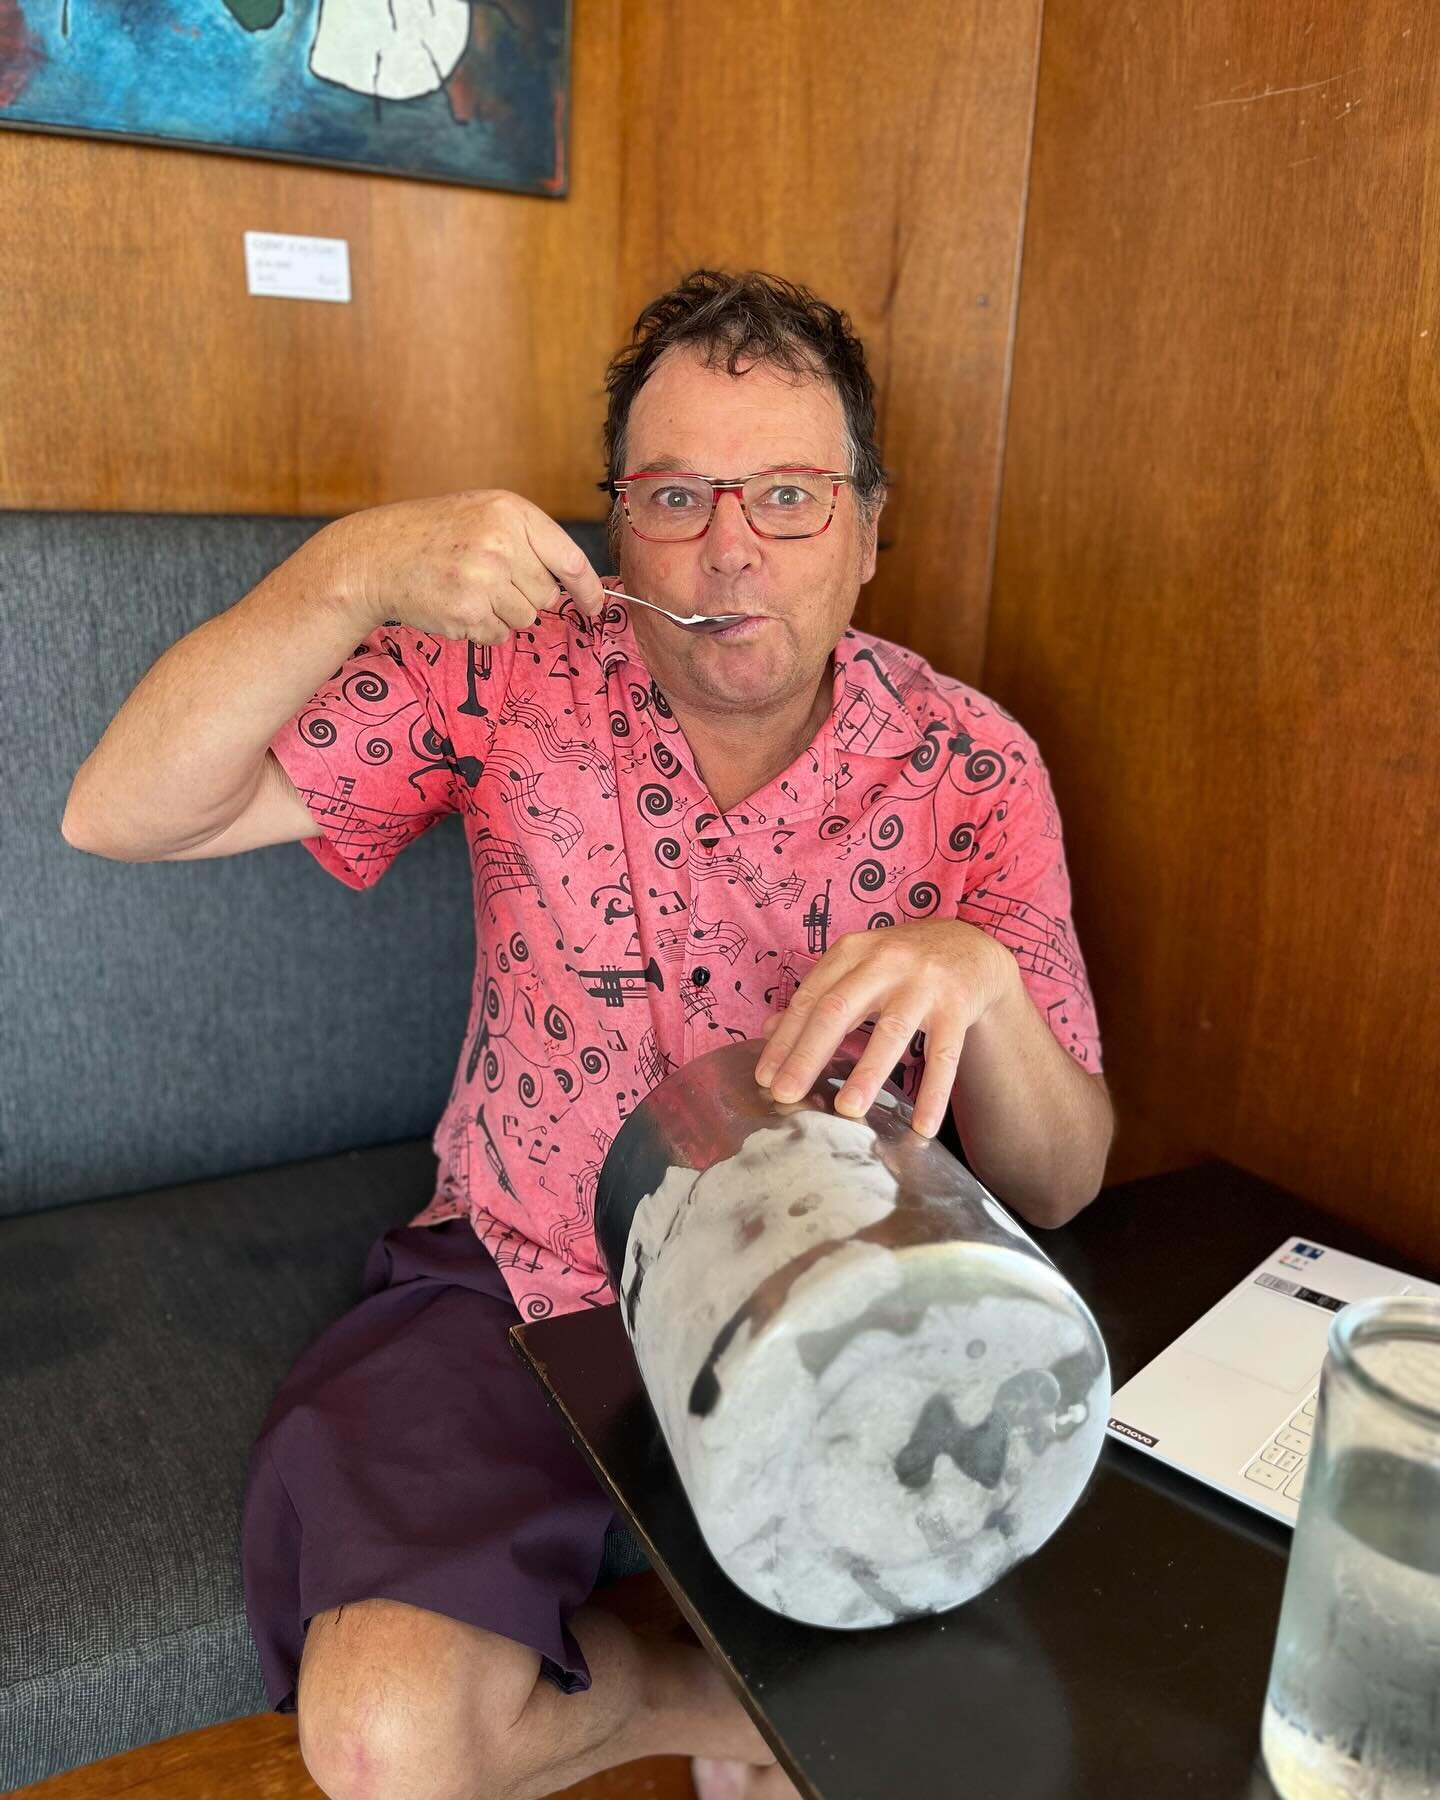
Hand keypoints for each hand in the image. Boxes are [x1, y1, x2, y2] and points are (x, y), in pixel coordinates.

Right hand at [323, 489, 607, 643]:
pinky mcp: (468, 611)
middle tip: (489, 579)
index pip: (570, 560)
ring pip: (525, 619)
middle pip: (547, 596)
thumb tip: (574, 586)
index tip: (594, 606)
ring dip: (503, 614)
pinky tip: (457, 605)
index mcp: (511, 512)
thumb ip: (529, 540)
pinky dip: (482, 628)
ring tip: (470, 590)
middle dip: (526, 596)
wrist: (377, 556)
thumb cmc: (435, 535)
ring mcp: (484, 579)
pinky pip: (498, 635)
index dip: (588, 590)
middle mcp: (501, 543)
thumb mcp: (484, 514)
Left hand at [752, 921, 1016, 1137]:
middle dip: (808, 1056)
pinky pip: (944, 1055)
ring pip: (891, 1033)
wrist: (971, 947)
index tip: (765, 1078)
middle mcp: (885, 961)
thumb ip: (818, 996)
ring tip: (847, 1111)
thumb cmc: (902, 963)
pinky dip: (934, 1092)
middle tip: (786, 1095)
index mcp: (853, 952)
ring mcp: (924, 983)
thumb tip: (768, 1031)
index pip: (810, 999)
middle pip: (838, 1011)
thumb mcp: (857, 967)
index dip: (785, 1039)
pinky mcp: (958, 1005)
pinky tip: (922, 1126)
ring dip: (867, 1073)